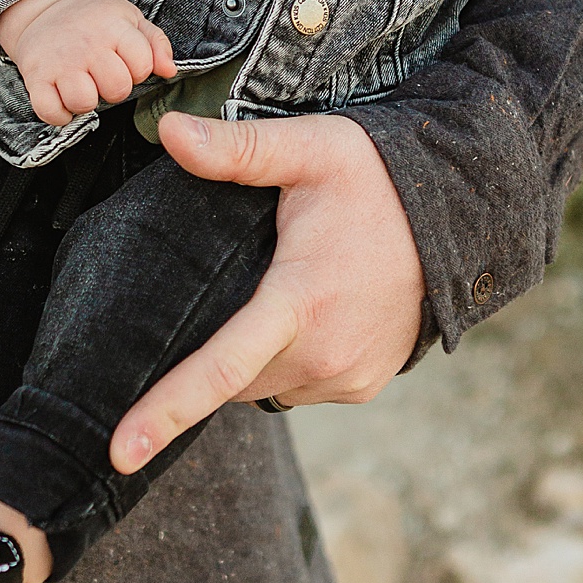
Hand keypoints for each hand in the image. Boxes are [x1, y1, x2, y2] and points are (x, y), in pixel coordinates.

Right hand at [0, 0, 174, 127]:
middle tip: (103, 77)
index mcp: (114, 28)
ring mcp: (59, 62)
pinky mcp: (35, 77)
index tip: (125, 63)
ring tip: (83, 87)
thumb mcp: (130, 19)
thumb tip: (169, 70)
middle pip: (116, 89)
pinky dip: (59, 114)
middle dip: (114, 89)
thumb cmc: (95, 19)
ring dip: (86, 103)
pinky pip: (51, 111)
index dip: (139, 71)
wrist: (45, 7)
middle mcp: (86, 45)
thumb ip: (156, 43)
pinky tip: (63, 100)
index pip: (142, 66)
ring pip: (83, 102)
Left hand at [110, 113, 423, 473]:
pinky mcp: (364, 385)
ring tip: (266, 294)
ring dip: (249, 355)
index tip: (121, 450)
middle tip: (219, 287)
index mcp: (300, 301)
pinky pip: (298, 386)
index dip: (165, 411)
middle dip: (206, 347)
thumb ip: (236, 149)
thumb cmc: (378, 177)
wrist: (461, 214)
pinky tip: (302, 317)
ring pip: (262, 384)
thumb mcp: (308, 149)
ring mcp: (347, 376)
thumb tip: (167, 132)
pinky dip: (286, 361)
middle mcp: (324, 353)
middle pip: (230, 376)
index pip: (219, 366)